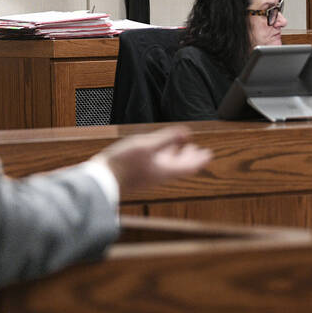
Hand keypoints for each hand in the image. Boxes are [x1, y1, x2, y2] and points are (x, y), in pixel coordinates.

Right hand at [96, 126, 210, 191]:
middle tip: (199, 150)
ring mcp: (149, 174)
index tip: (208, 153)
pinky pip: (158, 163)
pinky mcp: (139, 172)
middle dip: (191, 157)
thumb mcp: (146, 146)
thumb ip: (166, 139)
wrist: (102, 180)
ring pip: (170, 165)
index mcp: (165, 170)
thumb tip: (187, 132)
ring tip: (183, 147)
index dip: (200, 159)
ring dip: (178, 155)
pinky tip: (158, 149)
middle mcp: (159, 174)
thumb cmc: (123, 163)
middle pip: (181, 166)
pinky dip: (164, 155)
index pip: (189, 166)